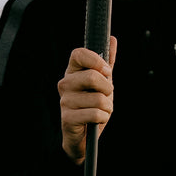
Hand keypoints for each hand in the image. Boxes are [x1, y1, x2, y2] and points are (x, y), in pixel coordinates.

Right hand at [57, 37, 117, 163]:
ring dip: (107, 107)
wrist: (83, 136)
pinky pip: (95, 114)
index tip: (106, 71)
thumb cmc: (92, 106)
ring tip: (100, 111)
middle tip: (105, 96)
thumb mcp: (102, 84)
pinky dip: (103, 119)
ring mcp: (64, 101)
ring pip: (98, 98)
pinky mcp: (67, 118)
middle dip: (108, 89)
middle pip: (92, 76)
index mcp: (72, 72)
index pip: (78, 53)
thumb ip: (106, 63)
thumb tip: (111, 39)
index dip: (95, 60)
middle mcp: (65, 84)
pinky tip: (96, 121)